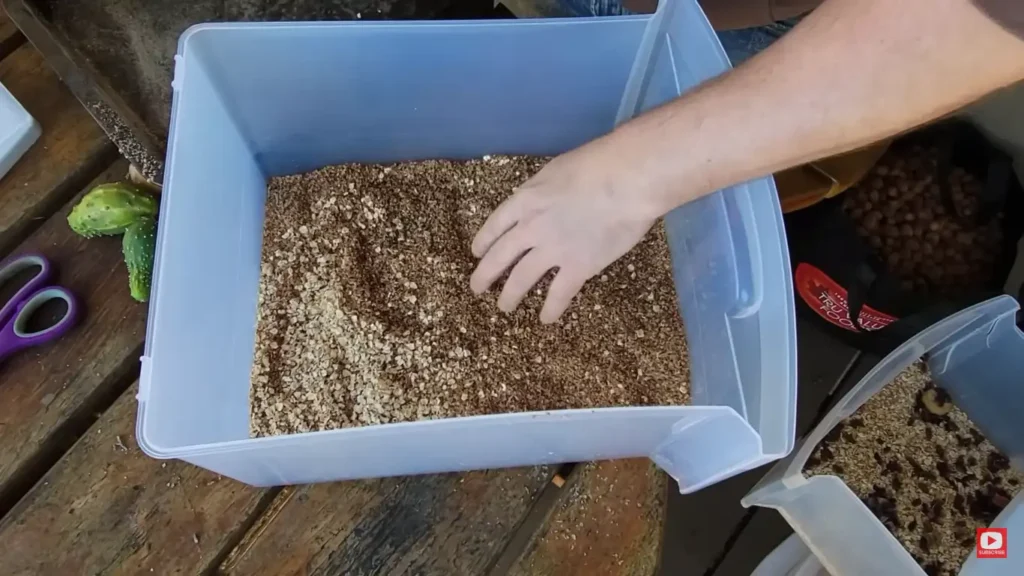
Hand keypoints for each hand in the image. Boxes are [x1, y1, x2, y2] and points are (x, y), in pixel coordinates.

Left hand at [470, 136, 659, 322]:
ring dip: (510, 296)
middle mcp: (531, 228)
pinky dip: (550, 309)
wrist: (627, 180)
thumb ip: (544, 189)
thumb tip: (545, 198)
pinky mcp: (578, 267)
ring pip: (521, 279)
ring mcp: (553, 250)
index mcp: (525, 200)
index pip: (495, 225)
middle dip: (484, 275)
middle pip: (500, 257)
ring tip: (504, 307)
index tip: (477, 253)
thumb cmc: (598, 163)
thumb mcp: (557, 169)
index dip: (484, 241)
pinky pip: (558, 294)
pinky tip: (545, 319)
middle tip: (477, 288)